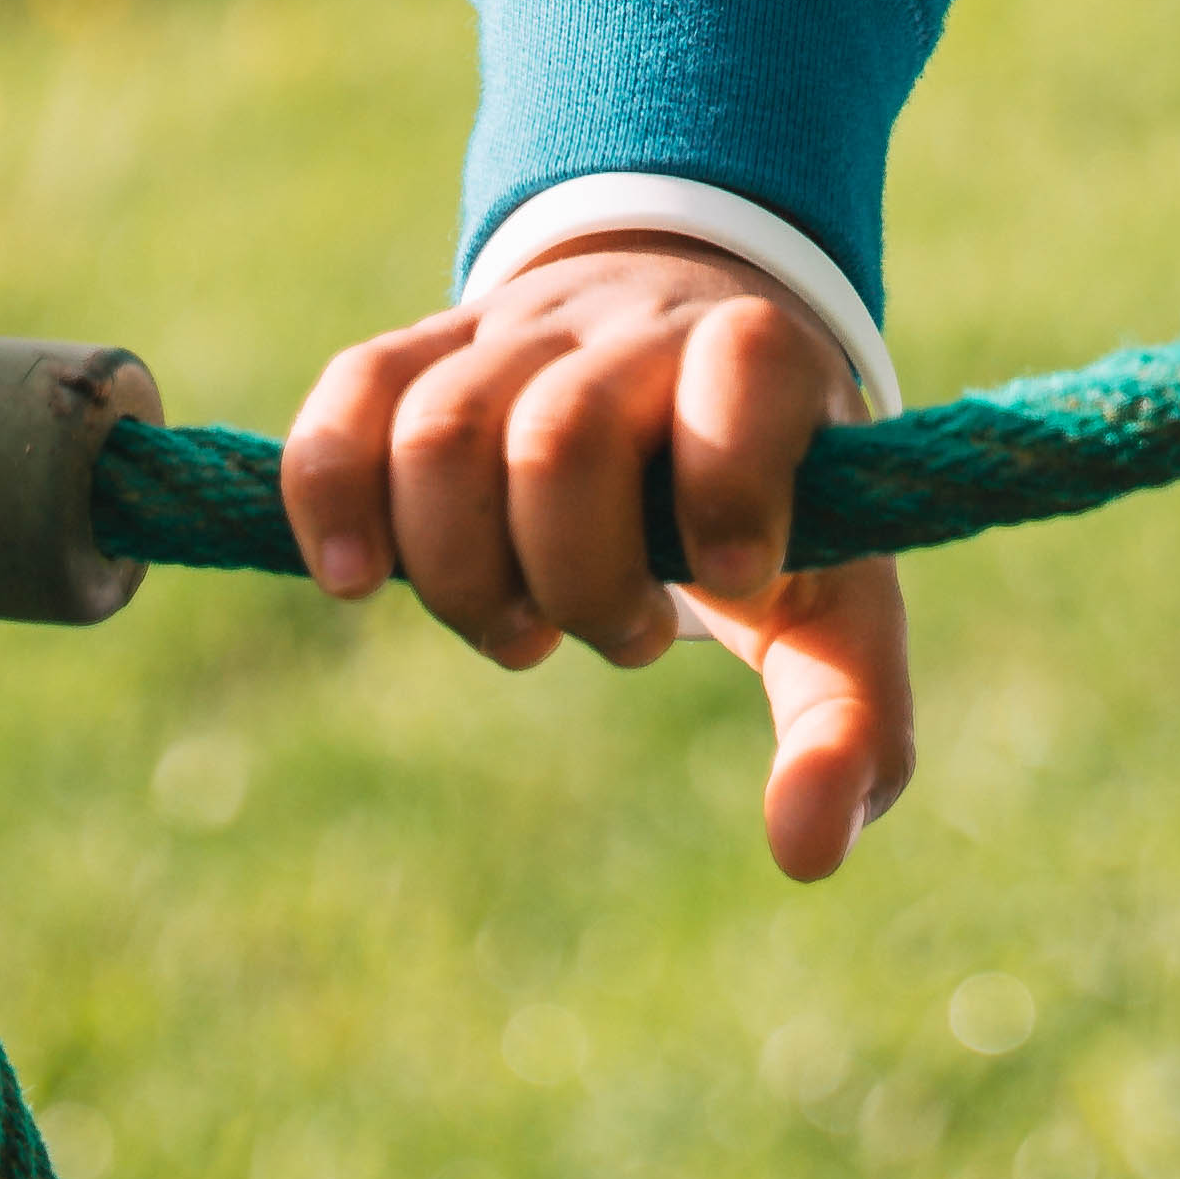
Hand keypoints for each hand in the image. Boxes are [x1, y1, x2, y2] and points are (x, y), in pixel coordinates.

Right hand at [282, 237, 913, 878]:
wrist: (698, 355)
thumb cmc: (773, 509)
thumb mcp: (836, 605)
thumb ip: (847, 727)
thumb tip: (805, 853)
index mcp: (762, 360)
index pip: (744, 365)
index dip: (732, 480)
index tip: (735, 578)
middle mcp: (639, 325)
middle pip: (561, 435)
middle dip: (577, 578)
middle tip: (628, 635)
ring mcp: (525, 328)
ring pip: (444, 424)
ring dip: (463, 569)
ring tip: (520, 631)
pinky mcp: (430, 351)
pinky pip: (351, 394)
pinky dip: (331, 489)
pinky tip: (356, 582)